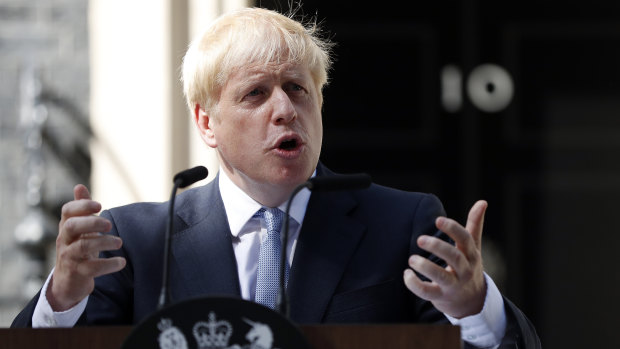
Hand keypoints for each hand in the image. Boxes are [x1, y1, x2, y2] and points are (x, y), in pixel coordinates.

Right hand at [48, 184, 125, 310]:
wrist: (68, 281)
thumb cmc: (78, 248)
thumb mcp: (80, 229)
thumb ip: (81, 209)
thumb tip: (79, 186)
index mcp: (66, 227)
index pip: (67, 211)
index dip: (81, 205)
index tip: (99, 205)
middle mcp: (65, 241)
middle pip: (71, 226)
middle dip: (91, 222)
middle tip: (109, 224)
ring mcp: (70, 257)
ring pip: (82, 247)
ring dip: (103, 242)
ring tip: (119, 243)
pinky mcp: (78, 273)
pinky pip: (92, 268)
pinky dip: (108, 265)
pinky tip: (122, 262)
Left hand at [403, 200, 487, 317]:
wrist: (472, 302)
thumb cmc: (469, 267)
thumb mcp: (473, 247)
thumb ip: (475, 224)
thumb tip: (482, 201)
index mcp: (471, 254)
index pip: (465, 239)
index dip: (452, 229)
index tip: (438, 220)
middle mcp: (465, 270)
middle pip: (454, 257)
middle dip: (438, 247)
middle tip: (420, 239)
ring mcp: (454, 285)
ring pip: (442, 277)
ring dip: (426, 267)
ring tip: (411, 259)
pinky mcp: (442, 297)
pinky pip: (428, 292)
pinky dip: (415, 285)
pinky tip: (406, 274)